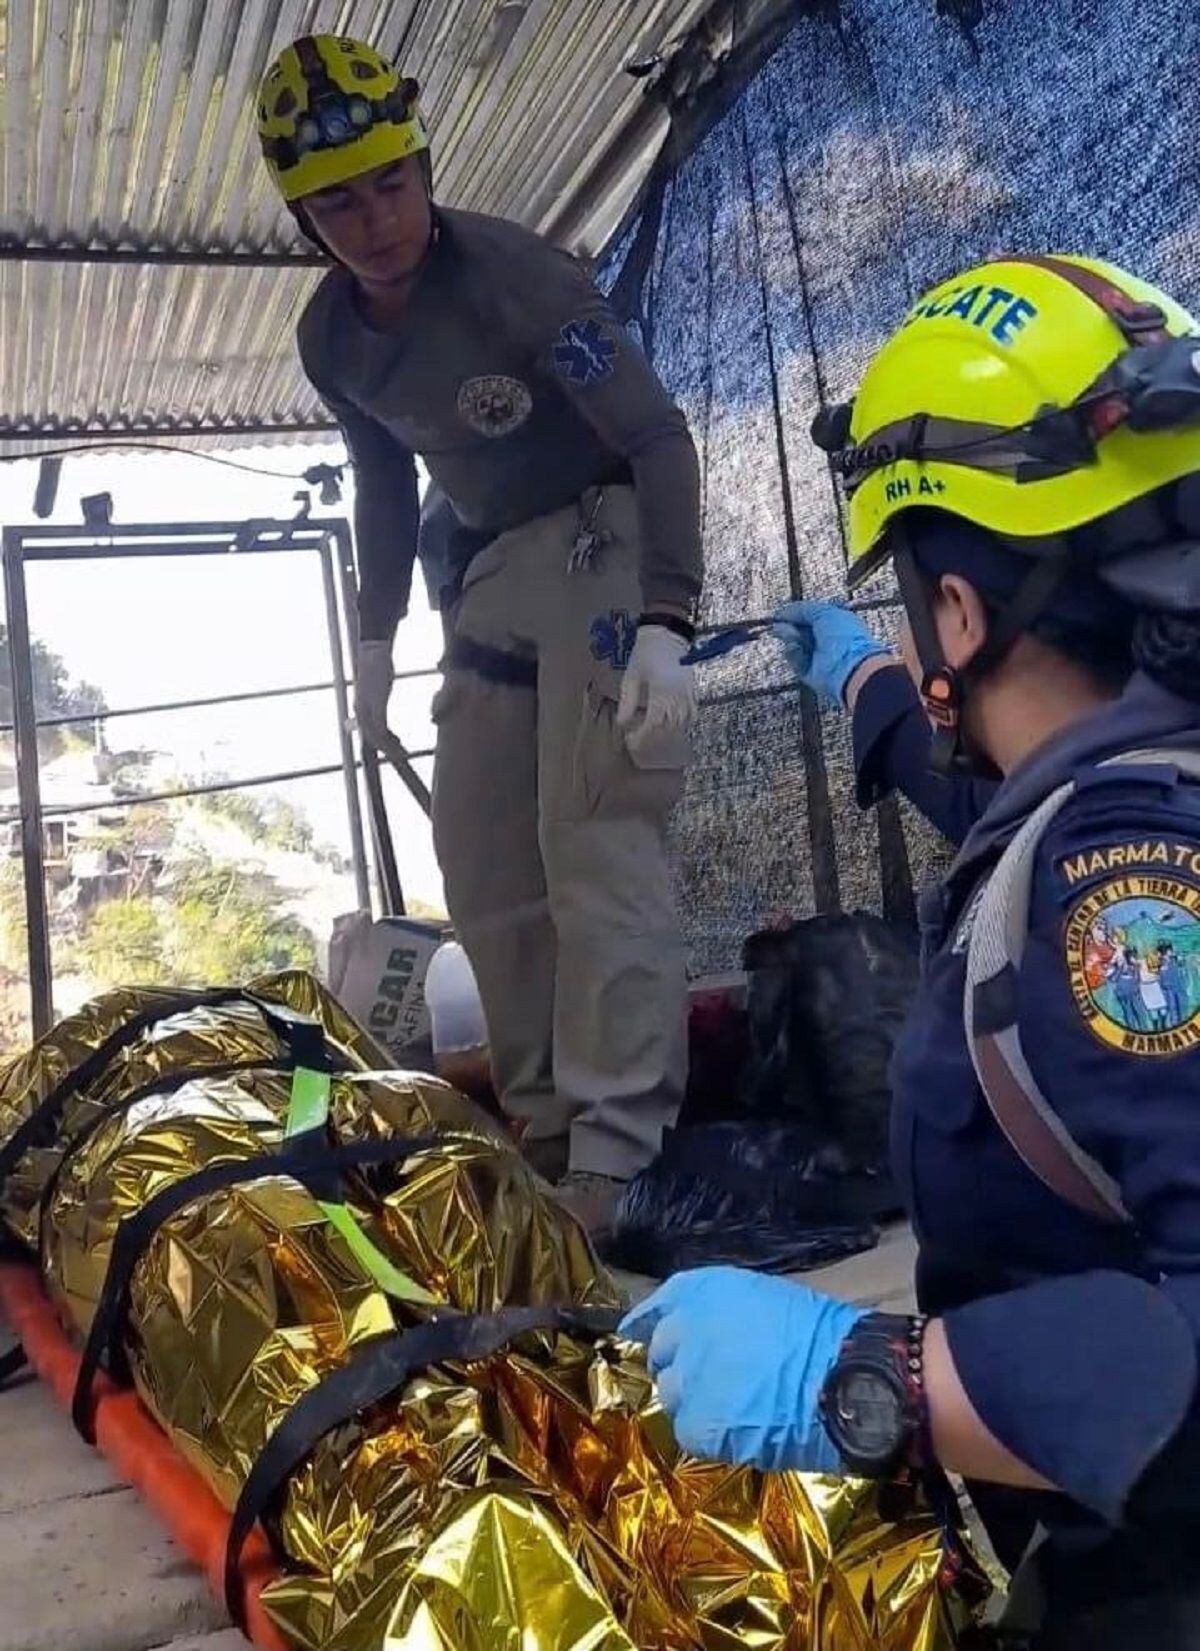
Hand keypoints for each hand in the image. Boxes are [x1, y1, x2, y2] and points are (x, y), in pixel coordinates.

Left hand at [355, 638, 395, 749]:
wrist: (372, 652)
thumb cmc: (375, 665)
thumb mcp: (374, 684)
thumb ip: (375, 697)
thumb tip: (378, 704)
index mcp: (359, 707)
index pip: (368, 731)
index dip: (380, 741)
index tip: (395, 743)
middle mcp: (360, 711)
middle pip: (370, 738)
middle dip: (385, 749)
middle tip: (398, 756)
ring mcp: (366, 710)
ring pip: (376, 738)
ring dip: (389, 748)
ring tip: (402, 755)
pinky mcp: (375, 707)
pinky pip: (382, 730)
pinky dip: (391, 740)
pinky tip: (400, 744)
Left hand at [617, 625, 697, 748]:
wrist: (667, 635)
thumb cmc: (645, 654)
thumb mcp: (631, 677)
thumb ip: (627, 702)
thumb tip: (623, 724)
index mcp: (661, 692)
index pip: (653, 724)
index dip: (641, 736)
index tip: (630, 740)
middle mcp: (678, 697)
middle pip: (667, 728)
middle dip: (651, 739)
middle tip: (637, 741)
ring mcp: (688, 696)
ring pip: (679, 725)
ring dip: (665, 734)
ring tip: (650, 735)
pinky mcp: (693, 693)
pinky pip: (689, 716)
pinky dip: (678, 725)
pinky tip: (667, 726)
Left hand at [620, 1266, 863, 1472]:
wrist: (845, 1377)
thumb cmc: (819, 1335)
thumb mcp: (765, 1300)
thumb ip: (724, 1314)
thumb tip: (706, 1333)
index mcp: (705, 1290)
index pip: (661, 1305)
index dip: (650, 1321)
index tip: (637, 1332)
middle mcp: (687, 1329)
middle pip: (661, 1352)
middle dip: (675, 1365)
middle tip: (703, 1380)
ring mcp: (689, 1378)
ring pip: (670, 1394)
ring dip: (690, 1400)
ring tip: (728, 1407)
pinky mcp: (698, 1423)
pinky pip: (687, 1430)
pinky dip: (705, 1433)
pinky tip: (735, 1431)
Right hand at [772, 600, 888, 704]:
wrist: (849, 667)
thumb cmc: (844, 636)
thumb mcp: (823, 612)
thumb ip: (802, 609)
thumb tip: (783, 611)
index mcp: (837, 623)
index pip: (812, 616)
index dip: (796, 613)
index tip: (781, 613)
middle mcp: (829, 640)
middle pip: (801, 630)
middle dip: (789, 626)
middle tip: (778, 624)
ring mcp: (820, 658)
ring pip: (796, 645)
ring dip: (790, 638)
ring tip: (792, 637)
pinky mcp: (811, 673)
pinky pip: (795, 661)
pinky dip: (793, 654)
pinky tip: (795, 649)